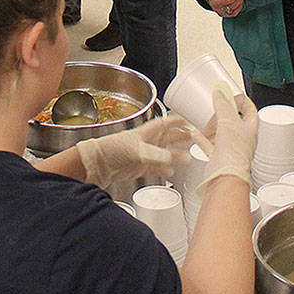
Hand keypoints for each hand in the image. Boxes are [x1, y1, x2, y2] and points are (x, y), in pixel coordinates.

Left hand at [75, 114, 196, 187]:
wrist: (97, 164)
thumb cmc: (112, 150)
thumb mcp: (137, 150)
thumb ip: (157, 155)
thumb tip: (178, 157)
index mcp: (146, 132)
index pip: (166, 123)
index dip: (178, 121)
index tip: (190, 121)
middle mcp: (147, 142)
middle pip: (168, 137)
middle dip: (181, 137)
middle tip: (196, 139)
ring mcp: (144, 155)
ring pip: (165, 153)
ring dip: (176, 155)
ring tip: (189, 156)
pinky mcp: (140, 168)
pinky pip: (157, 168)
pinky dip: (165, 170)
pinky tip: (171, 172)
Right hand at [197, 89, 258, 193]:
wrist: (225, 175)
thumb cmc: (233, 152)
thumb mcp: (228, 121)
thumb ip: (223, 105)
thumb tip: (220, 91)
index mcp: (250, 130)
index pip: (251, 112)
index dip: (246, 102)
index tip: (238, 95)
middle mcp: (242, 140)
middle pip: (237, 123)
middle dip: (228, 113)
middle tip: (220, 104)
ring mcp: (231, 150)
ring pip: (223, 135)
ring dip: (215, 126)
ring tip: (206, 117)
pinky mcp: (219, 158)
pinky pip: (210, 145)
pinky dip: (203, 139)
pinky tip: (196, 133)